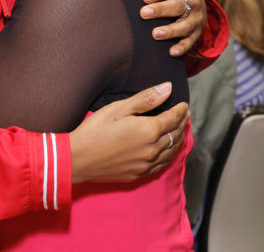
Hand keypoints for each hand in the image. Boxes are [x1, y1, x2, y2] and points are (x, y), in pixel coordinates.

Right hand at [69, 83, 187, 182]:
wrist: (79, 158)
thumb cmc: (95, 130)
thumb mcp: (119, 108)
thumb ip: (146, 99)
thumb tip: (168, 88)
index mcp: (149, 130)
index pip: (173, 119)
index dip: (180, 110)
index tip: (184, 104)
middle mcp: (152, 149)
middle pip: (175, 135)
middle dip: (182, 123)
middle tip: (185, 115)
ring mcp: (147, 164)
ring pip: (171, 151)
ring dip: (178, 139)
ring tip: (180, 130)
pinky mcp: (139, 174)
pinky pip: (162, 164)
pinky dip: (169, 154)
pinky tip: (168, 151)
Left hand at [141, 0, 206, 55]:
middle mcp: (194, 1)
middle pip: (178, 6)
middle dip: (161, 10)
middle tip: (143, 13)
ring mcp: (196, 18)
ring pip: (185, 26)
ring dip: (170, 31)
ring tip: (155, 34)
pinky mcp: (196, 33)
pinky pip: (190, 42)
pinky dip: (182, 47)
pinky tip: (171, 52)